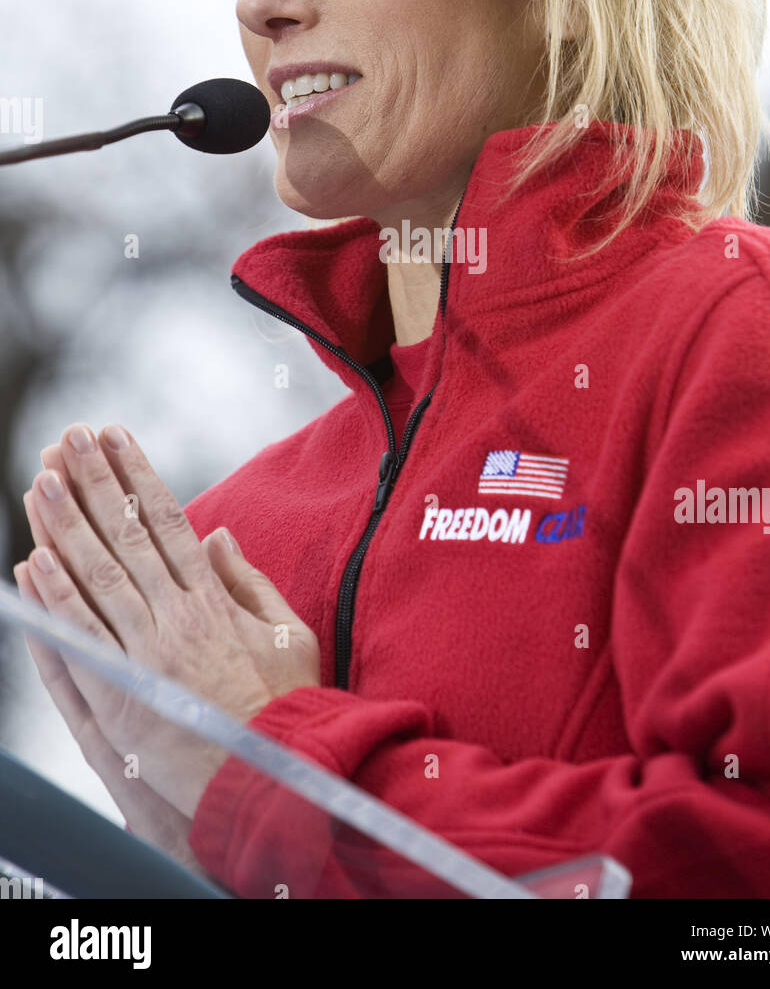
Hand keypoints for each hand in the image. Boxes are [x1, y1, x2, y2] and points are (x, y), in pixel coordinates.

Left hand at [16, 423, 320, 820]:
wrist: (274, 780)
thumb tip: (216, 535)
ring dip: (65, 525)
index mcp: (215, 599)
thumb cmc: (288, 710)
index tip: (116, 435)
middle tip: (67, 436)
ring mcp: (147, 655)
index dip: (139, 474)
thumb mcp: (290, 636)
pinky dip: (56, 601)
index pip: (169, 521)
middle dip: (94, 481)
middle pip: (126, 536)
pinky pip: (83, 640)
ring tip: (40, 479)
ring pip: (97, 577)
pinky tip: (34, 562)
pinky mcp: (124, 696)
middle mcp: (177, 617)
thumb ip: (250, 583)